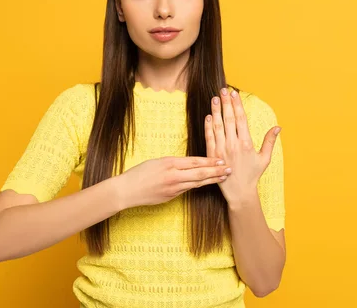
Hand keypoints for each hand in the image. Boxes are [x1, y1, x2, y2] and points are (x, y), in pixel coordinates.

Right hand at [116, 156, 232, 208]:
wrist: (126, 191)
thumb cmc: (139, 173)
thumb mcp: (156, 162)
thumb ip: (173, 164)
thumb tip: (188, 164)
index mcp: (169, 164)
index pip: (194, 161)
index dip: (210, 161)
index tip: (222, 159)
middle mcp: (173, 176)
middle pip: (199, 173)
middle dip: (216, 171)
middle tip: (230, 169)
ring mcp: (173, 189)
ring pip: (196, 183)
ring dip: (211, 180)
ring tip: (224, 177)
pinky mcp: (171, 197)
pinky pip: (187, 190)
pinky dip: (198, 186)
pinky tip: (206, 184)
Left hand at [205, 87, 281, 203]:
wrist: (239, 192)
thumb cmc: (252, 175)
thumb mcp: (264, 158)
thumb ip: (270, 141)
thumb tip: (278, 127)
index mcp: (246, 143)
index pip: (240, 119)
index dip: (237, 104)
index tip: (234, 93)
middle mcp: (233, 144)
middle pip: (228, 118)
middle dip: (226, 103)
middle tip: (223, 90)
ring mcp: (221, 149)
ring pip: (217, 126)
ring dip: (216, 111)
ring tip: (215, 98)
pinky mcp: (212, 155)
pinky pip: (209, 137)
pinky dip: (208, 126)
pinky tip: (208, 115)